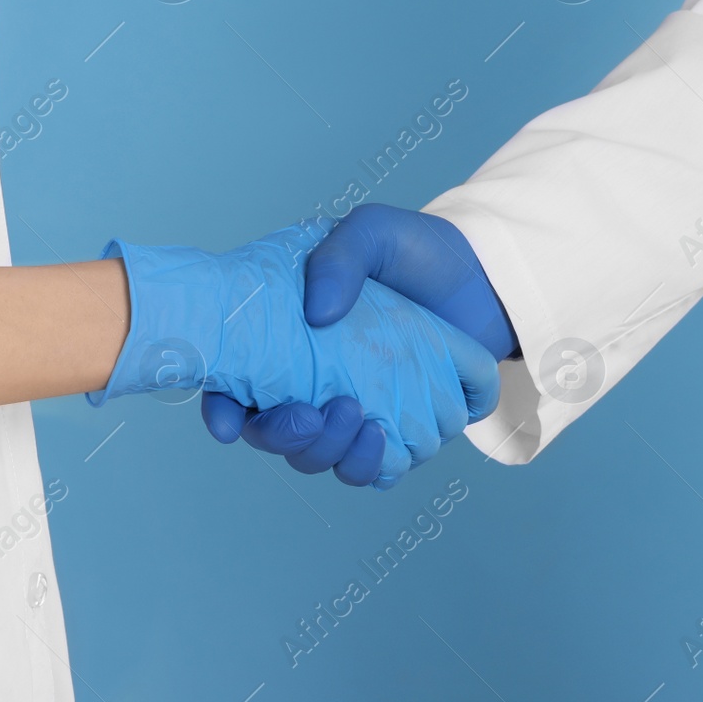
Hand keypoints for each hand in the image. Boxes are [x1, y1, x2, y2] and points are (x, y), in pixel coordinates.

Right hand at [98, 226, 499, 488]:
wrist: (480, 276)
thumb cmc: (414, 251)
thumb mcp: (372, 232)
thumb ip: (341, 257)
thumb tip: (318, 314)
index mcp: (287, 340)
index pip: (236, 384)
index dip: (222, 410)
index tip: (229, 424)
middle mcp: (312, 383)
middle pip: (277, 436)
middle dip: (287, 438)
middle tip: (318, 412)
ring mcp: (353, 411)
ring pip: (321, 459)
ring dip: (332, 453)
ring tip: (363, 423)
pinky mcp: (397, 429)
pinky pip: (374, 469)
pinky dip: (372, 465)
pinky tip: (384, 439)